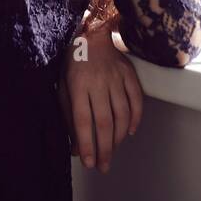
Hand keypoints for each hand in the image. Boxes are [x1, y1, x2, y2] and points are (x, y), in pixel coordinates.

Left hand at [57, 20, 143, 172]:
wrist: (91, 33)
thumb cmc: (73, 64)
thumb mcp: (63, 87)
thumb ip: (68, 116)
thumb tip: (76, 147)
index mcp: (78, 86)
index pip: (84, 121)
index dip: (87, 144)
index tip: (89, 162)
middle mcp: (98, 83)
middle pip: (104, 122)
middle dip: (105, 148)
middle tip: (104, 167)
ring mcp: (116, 78)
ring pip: (122, 114)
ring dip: (119, 137)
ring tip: (113, 150)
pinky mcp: (129, 74)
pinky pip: (136, 100)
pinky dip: (136, 118)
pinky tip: (130, 132)